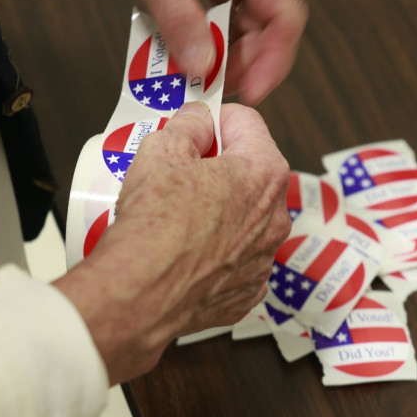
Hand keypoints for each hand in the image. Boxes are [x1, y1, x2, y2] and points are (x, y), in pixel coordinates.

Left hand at [18, 0, 306, 103]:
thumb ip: (177, 17)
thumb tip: (203, 66)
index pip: (284, 14)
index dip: (274, 58)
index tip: (252, 90)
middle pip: (268, 25)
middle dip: (247, 62)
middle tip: (217, 90)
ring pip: (248, 25)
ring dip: (229, 55)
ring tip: (202, 78)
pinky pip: (226, 18)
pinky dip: (212, 40)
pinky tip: (193, 55)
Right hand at [54, 102, 290, 383]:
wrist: (141, 296)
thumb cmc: (155, 226)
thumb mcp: (162, 150)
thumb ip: (188, 125)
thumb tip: (197, 120)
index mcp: (264, 173)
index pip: (247, 123)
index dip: (216, 120)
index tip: (196, 126)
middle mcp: (275, 215)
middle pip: (251, 171)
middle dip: (220, 165)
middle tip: (183, 170)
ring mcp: (265, 256)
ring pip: (245, 217)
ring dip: (221, 209)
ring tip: (180, 213)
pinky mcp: (248, 289)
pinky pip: (236, 258)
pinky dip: (217, 251)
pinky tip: (187, 249)